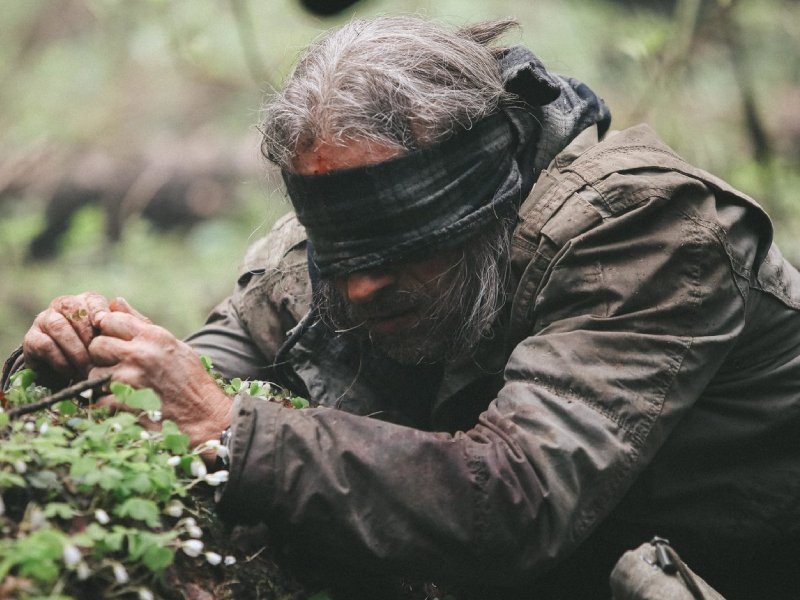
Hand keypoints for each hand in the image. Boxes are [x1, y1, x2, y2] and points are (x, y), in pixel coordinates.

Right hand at [22, 294, 150, 386]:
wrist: (72, 377)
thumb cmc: (100, 354)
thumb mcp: (117, 339)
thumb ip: (123, 321)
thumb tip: (119, 301)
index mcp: (85, 302)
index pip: (92, 299)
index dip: (99, 310)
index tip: (103, 325)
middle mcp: (63, 306)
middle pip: (72, 308)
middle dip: (87, 332)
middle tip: (98, 353)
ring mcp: (44, 320)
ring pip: (57, 325)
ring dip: (74, 348)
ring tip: (87, 367)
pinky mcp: (31, 339)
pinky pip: (44, 344)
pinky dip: (60, 359)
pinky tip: (71, 371)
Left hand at [87, 312, 231, 449]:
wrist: (206, 419)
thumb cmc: (192, 381)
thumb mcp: (173, 346)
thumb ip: (141, 325)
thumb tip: (115, 302)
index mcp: (155, 337)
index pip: (111, 319)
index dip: (108, 330)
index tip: (115, 342)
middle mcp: (140, 354)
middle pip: (97, 345)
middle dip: (103, 357)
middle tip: (118, 368)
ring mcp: (130, 380)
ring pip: (94, 373)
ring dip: (104, 383)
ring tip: (126, 389)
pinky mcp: (123, 404)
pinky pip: (98, 400)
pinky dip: (108, 405)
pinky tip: (126, 405)